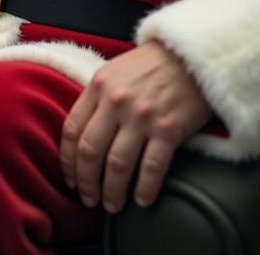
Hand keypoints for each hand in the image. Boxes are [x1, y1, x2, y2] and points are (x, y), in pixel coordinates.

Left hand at [59, 41, 211, 211]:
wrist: (191, 55)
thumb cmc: (151, 65)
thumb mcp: (115, 71)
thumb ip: (97, 99)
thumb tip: (82, 135)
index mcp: (99, 85)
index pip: (72, 130)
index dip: (68, 161)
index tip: (71, 179)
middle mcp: (116, 101)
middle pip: (90, 152)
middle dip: (86, 183)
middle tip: (89, 199)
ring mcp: (142, 116)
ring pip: (117, 166)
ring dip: (112, 192)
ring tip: (113, 204)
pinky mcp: (168, 129)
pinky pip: (151, 168)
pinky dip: (145, 189)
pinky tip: (142, 200)